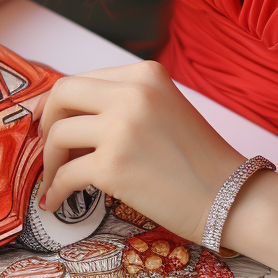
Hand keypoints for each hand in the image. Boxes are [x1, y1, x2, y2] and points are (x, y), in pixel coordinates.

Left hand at [37, 61, 243, 242]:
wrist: (231, 197)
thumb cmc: (198, 161)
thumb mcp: (164, 110)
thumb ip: (123, 103)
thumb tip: (67, 118)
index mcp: (145, 75)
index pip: (82, 79)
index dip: (59, 103)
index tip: (50, 122)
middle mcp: (132, 94)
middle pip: (62, 94)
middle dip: (46, 121)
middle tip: (47, 146)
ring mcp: (121, 128)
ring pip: (57, 134)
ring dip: (50, 161)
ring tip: (56, 179)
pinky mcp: (113, 166)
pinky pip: (65, 174)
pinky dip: (56, 190)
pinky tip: (56, 202)